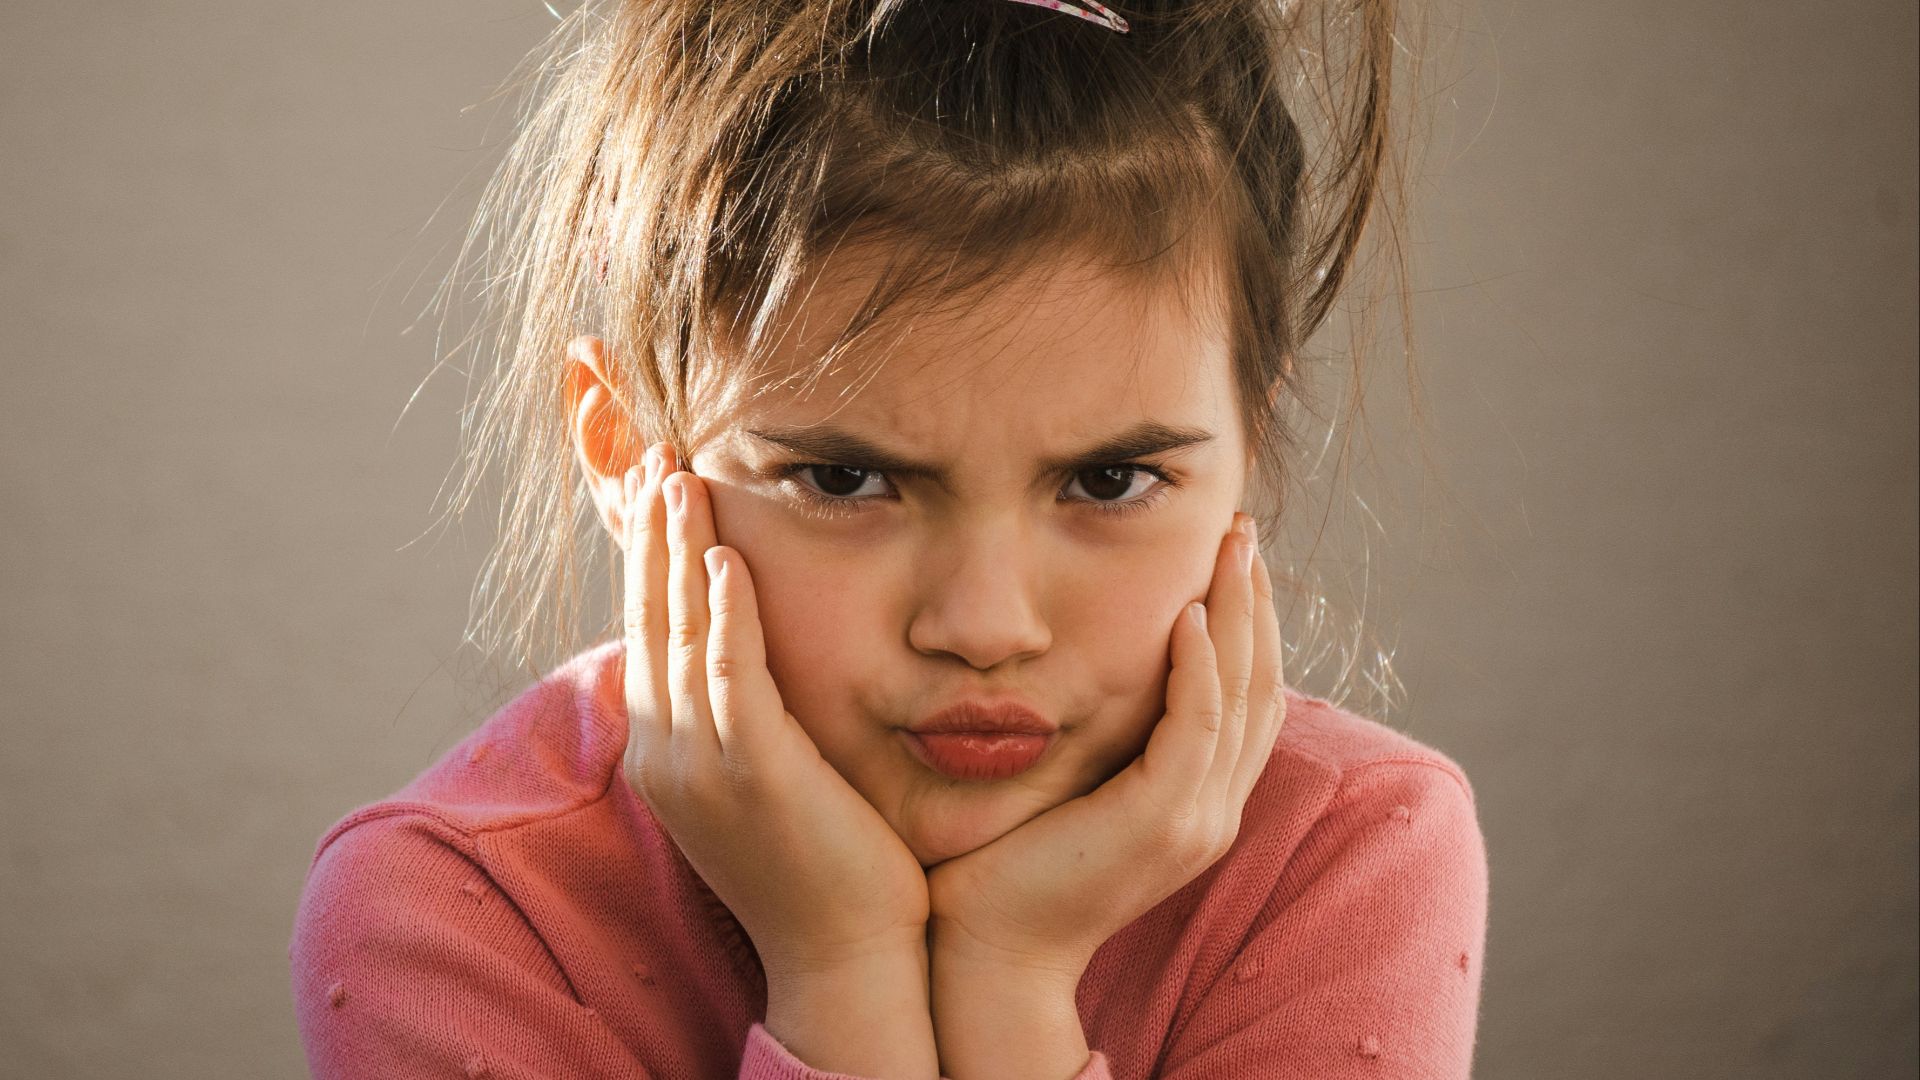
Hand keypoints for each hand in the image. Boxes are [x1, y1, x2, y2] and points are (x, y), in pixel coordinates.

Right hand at [620, 442, 931, 982]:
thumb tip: (745, 647)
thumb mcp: (764, 775)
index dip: (648, 555)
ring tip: (679, 475)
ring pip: (679, 635)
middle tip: (655, 454)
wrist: (847, 955)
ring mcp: (700, 767)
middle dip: (651, 534)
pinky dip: (724, 615)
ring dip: (678, 550)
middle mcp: (665, 754)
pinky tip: (726, 557)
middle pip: (648, 618)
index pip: (647, 629)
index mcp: (665, 751)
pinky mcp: (750, 776)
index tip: (656, 483)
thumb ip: (746, 709)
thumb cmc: (824, 861)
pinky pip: (730, 679)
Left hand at [925, 513, 1286, 977]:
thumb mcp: (1069, 784)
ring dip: (1239, 615)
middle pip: (1260, 686)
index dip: (1249, 624)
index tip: (1232, 557)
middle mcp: (1212, 810)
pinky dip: (1198, 667)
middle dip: (1256, 602)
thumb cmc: (1005, 864)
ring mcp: (1196, 819)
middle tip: (1243, 530)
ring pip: (1241, 697)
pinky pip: (1197, 728)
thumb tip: (1085, 660)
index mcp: (1198, 801)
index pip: (1247, 697)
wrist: (988, 949)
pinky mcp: (1163, 822)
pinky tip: (1188, 614)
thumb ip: (1099, 734)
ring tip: (1230, 548)